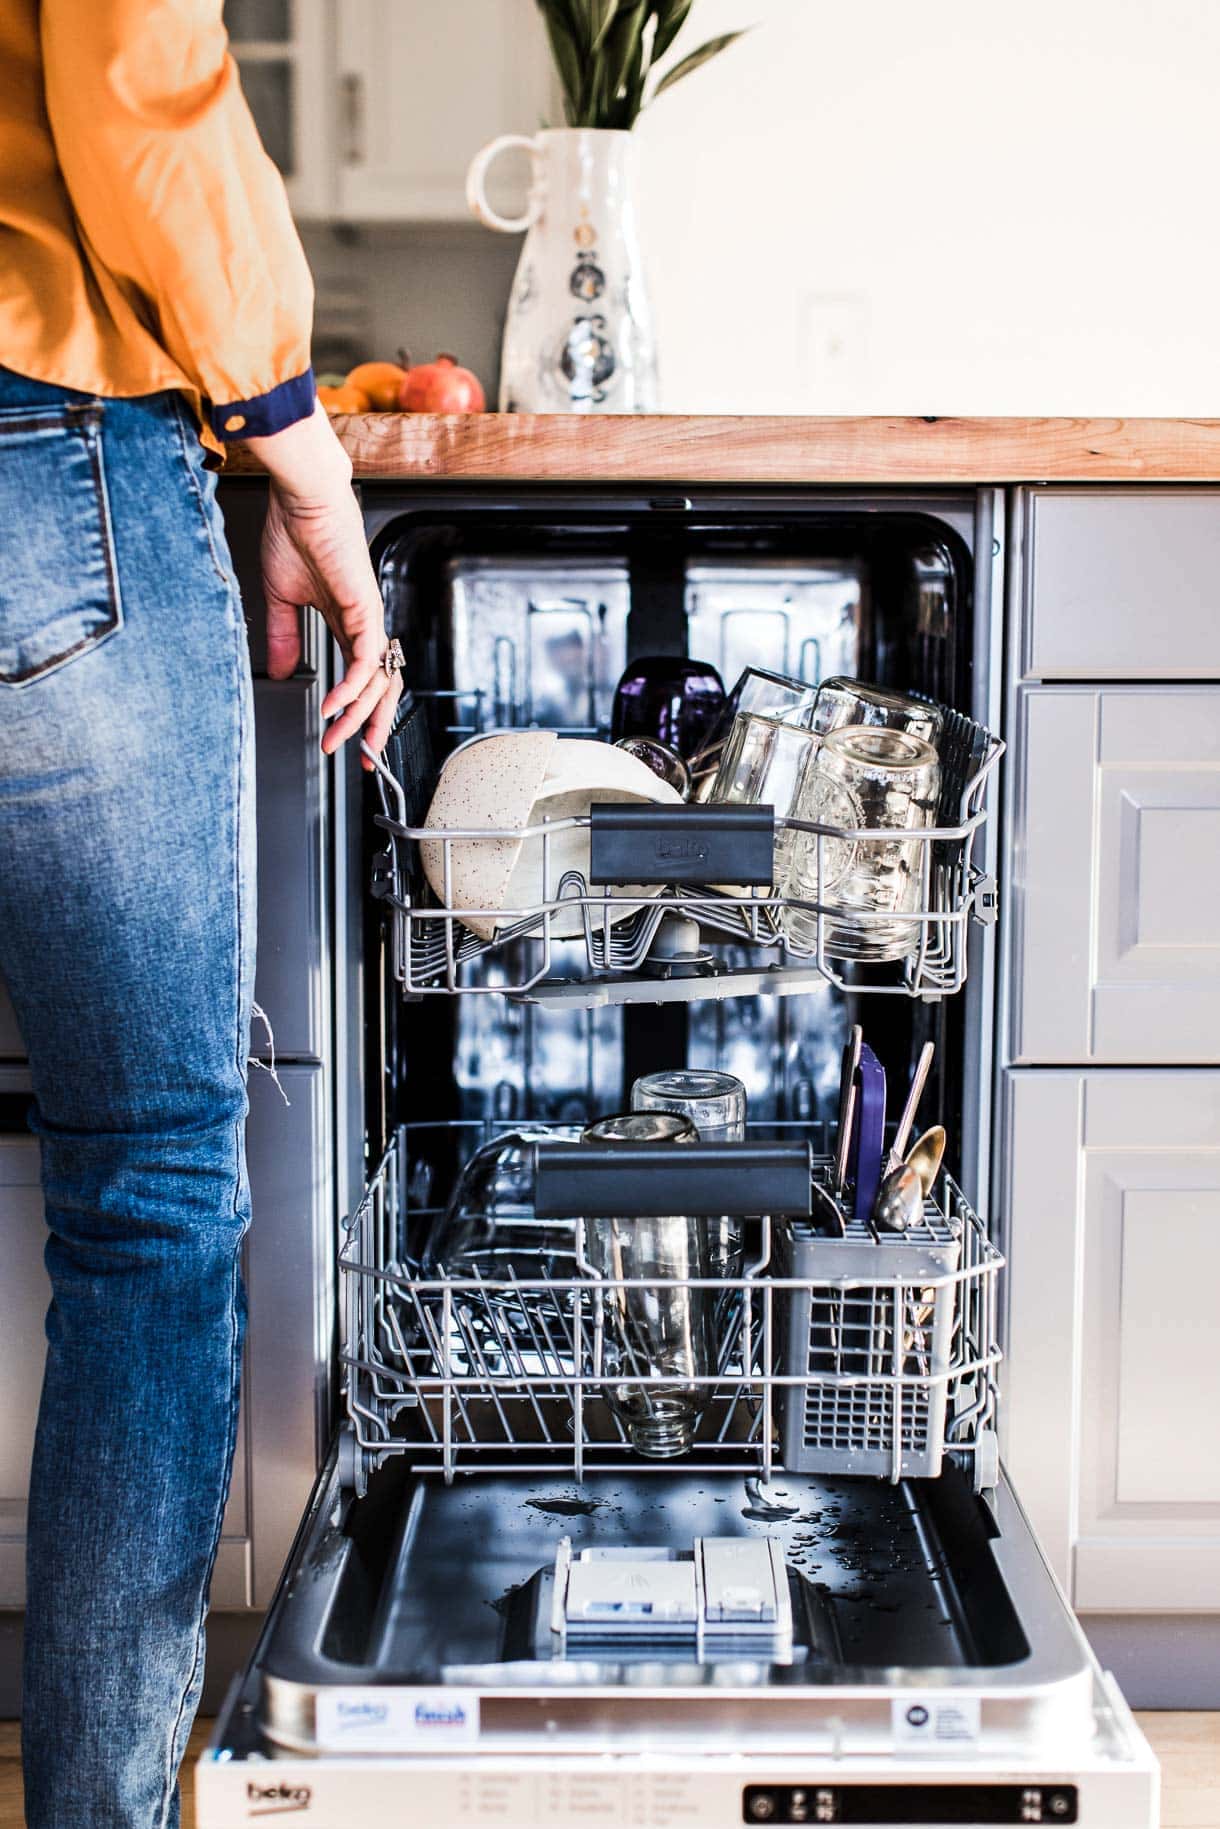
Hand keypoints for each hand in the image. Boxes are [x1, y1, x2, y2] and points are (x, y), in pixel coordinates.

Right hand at [246, 404, 400, 763]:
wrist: (302, 498)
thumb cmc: (295, 533)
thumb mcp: (283, 598)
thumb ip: (284, 637)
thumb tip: (280, 670)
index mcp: (347, 622)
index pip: (363, 678)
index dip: (358, 712)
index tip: (347, 740)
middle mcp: (363, 624)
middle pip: (382, 688)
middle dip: (373, 728)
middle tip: (363, 759)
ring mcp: (368, 618)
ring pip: (378, 681)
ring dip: (358, 716)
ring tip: (339, 739)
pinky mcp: (364, 609)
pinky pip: (365, 661)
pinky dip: (350, 688)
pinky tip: (336, 706)